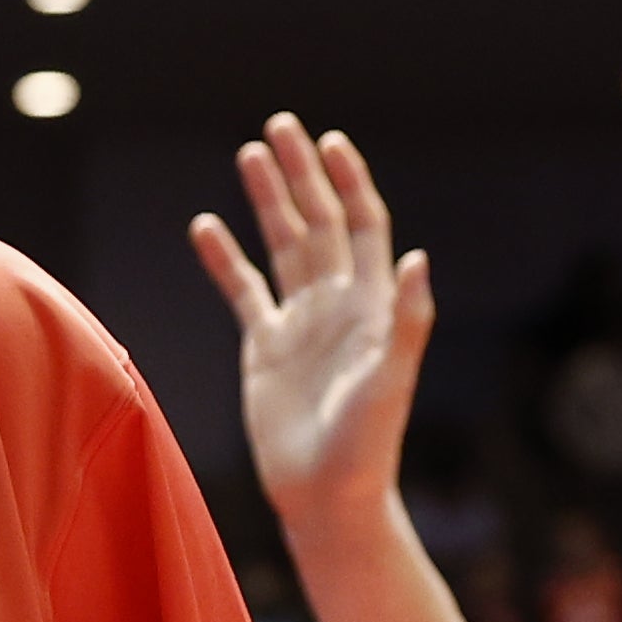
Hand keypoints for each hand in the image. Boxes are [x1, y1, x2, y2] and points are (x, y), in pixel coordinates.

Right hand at [189, 114, 435, 536]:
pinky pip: (243, 291)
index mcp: (371, 303)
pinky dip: (225, 259)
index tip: (329, 141)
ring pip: (281, 247)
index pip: (363, 225)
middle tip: (279, 126)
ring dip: (267, 203)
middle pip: (320, 222)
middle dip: (301, 175)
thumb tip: (416, 258)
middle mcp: (337, 303)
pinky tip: (205, 226)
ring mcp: (300, 322)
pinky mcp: (265, 347)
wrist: (327, 494)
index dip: (348, 182)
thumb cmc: (367, 443)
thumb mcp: (390, 380)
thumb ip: (406, 320)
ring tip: (247, 155)